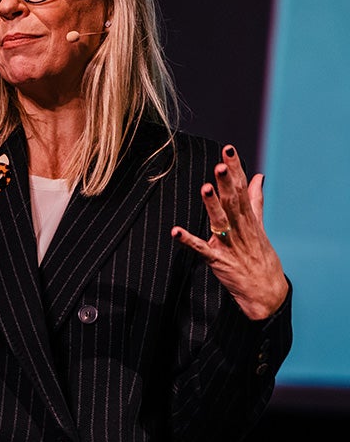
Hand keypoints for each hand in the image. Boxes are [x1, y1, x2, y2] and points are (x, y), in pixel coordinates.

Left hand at [171, 144, 288, 319]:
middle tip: (220, 165)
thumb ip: (255, 201)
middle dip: (227, 183)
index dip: (235, 170)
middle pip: (233, 203)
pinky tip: (174, 231)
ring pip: (220, 222)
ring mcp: (229, 245)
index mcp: (249, 219)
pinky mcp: (218, 261)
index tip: (228, 150)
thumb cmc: (260, 255)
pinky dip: (188, 241)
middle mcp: (240, 229)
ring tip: (206, 188)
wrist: (266, 291)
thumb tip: (258, 177)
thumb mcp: (259, 225)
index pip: (242, 189)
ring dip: (213, 206)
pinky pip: (201, 250)